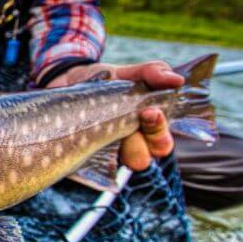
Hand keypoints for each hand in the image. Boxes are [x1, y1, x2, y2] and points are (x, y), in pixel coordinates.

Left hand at [47, 61, 184, 170]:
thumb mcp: (126, 73)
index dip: (159, 132)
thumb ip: (151, 73)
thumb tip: (177, 80)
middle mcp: (126, 146)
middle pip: (141, 160)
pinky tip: (81, 141)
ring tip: (101, 129)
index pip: (161, 144)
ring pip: (112, 166)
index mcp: (144, 131)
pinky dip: (86, 156)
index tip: (149, 112)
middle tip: (127, 124)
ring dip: (113, 150)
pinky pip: (87, 168)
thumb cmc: (103, 82)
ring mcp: (104, 154)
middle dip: (138, 145)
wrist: (65, 83)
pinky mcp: (80, 157)